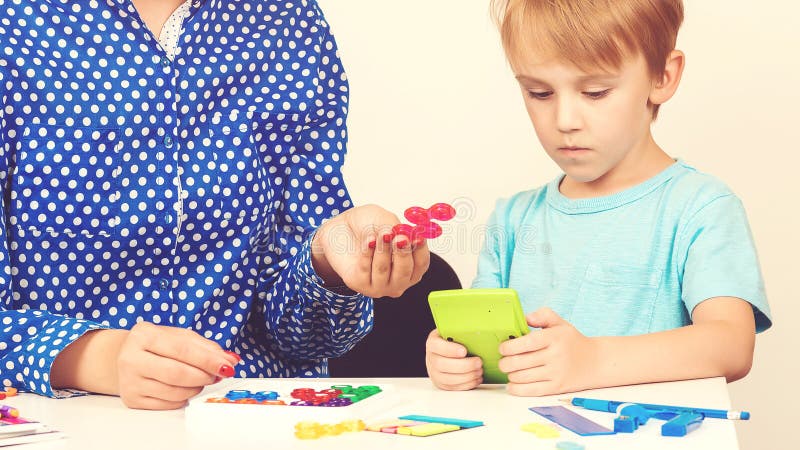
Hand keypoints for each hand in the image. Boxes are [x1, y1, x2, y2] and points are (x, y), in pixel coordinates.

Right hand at [117, 322, 239, 408]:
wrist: (124, 357)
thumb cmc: (156, 345)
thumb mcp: (179, 336)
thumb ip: (206, 347)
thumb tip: (231, 360)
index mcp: (144, 335)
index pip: (182, 350)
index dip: (208, 360)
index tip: (227, 366)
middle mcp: (131, 358)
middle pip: (178, 373)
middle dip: (204, 376)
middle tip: (216, 375)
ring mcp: (129, 381)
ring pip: (175, 392)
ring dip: (196, 387)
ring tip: (201, 379)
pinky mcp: (132, 400)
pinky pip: (168, 404)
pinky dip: (184, 397)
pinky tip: (185, 388)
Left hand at [312, 204, 429, 297]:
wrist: (341, 228)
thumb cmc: (368, 225)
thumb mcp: (386, 220)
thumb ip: (397, 229)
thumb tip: (402, 235)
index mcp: (410, 266)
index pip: (421, 263)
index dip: (420, 250)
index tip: (416, 236)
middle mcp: (397, 280)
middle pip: (405, 271)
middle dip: (402, 253)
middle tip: (399, 237)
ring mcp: (379, 286)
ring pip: (384, 270)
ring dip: (382, 250)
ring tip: (378, 233)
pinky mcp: (359, 284)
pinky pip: (366, 269)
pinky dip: (367, 252)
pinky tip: (367, 240)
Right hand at [425, 329, 482, 390]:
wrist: (447, 352)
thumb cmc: (454, 341)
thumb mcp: (454, 332)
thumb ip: (461, 332)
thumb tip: (475, 332)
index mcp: (433, 343)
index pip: (436, 346)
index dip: (450, 350)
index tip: (464, 351)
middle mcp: (431, 358)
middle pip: (441, 365)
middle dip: (463, 365)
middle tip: (478, 362)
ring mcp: (434, 373)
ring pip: (448, 379)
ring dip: (466, 376)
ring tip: (479, 371)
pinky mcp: (441, 384)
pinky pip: (453, 388)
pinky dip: (466, 385)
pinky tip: (476, 378)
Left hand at [498, 307, 597, 395]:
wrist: (595, 362)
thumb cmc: (572, 341)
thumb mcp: (560, 323)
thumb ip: (542, 315)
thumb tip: (524, 318)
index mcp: (555, 337)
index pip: (527, 342)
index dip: (509, 346)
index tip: (502, 347)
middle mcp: (555, 356)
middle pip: (520, 362)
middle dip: (505, 362)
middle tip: (502, 360)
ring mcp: (556, 373)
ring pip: (522, 377)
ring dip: (510, 374)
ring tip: (509, 370)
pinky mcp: (556, 387)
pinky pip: (531, 391)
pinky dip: (516, 389)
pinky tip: (512, 384)